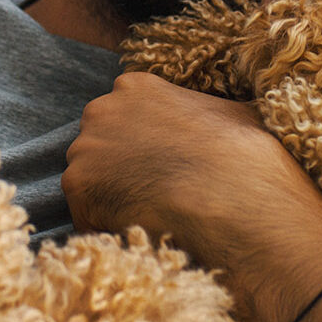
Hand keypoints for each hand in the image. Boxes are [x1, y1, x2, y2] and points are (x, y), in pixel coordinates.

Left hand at [65, 73, 321, 260]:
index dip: (142, 146)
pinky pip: (88, 215)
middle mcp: (102, 108)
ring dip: (114, 200)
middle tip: (154, 195)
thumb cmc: (244, 153)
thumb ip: (215, 112)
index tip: (162, 166)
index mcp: (137, 86)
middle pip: (101, 145)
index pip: (125, 116)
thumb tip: (231, 120)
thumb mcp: (240, 115)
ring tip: (152, 218)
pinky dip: (108, 229)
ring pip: (92, 181)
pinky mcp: (77, 186)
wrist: (233, 196)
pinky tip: (141, 234)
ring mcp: (85, 147)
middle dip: (121, 170)